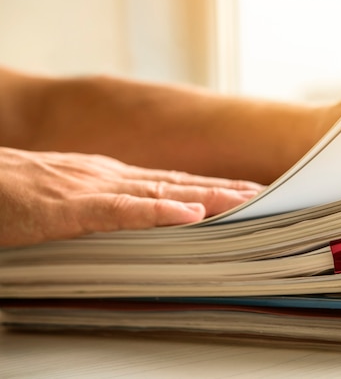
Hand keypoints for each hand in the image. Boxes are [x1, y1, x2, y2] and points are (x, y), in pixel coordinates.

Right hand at [0, 147, 263, 245]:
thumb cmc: (17, 190)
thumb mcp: (71, 194)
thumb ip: (107, 202)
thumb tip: (140, 213)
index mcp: (112, 177)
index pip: (172, 181)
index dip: (211, 186)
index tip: (246, 191)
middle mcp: (111, 177)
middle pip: (178, 183)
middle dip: (223, 189)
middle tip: (264, 193)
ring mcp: (93, 188)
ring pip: (161, 192)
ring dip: (206, 195)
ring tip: (245, 199)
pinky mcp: (70, 207)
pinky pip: (121, 210)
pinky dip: (158, 212)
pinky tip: (189, 213)